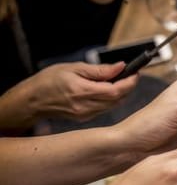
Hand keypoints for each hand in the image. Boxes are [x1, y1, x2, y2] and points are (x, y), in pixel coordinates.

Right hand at [22, 62, 137, 121]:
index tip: (136, 72)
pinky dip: (112, 99)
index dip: (129, 82)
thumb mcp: (74, 68)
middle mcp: (85, 107)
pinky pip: (105, 109)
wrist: (32, 100)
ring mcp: (86, 115)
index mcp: (82, 92)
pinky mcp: (85, 118)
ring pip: (114, 105)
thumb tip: (121, 67)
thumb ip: (100, 70)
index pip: (115, 91)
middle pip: (118, 99)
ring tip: (121, 80)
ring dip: (122, 93)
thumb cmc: (49, 80)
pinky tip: (109, 89)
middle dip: (129, 86)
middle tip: (131, 74)